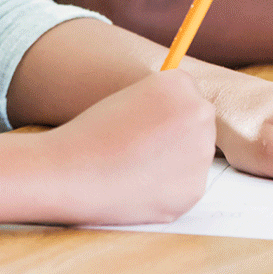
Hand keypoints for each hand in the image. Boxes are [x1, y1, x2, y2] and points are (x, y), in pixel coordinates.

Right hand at [38, 69, 214, 225]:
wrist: (70, 172)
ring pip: (195, 155)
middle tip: (142, 146)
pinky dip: (169, 188)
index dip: (165, 109)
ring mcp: (201, 153)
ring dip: (175, 161)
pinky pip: (188, 185)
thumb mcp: (130, 96)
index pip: (188, 93)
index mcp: (180, 83)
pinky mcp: (195, 189)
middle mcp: (199, 113)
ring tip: (136, 166)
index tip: (144, 121)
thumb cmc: (93, 132)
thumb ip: (164, 103)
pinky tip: (139, 185)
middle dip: (179, 133)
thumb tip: (189, 120)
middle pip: (200, 122)